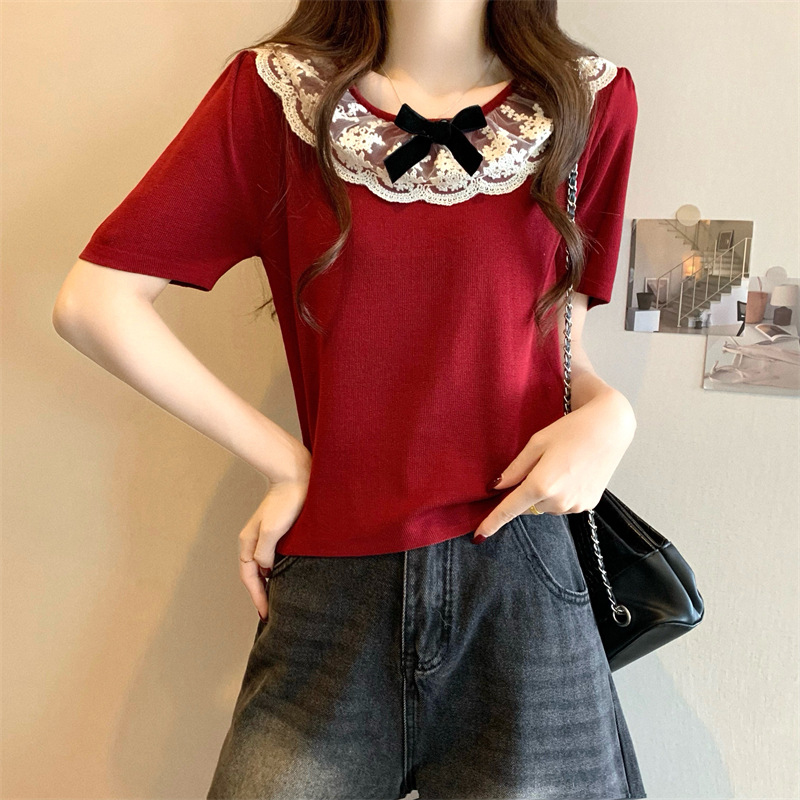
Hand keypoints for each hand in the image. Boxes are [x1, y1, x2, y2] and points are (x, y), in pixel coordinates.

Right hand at [239, 454, 310, 620]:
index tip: (266, 614)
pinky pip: (274, 559)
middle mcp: (254, 541)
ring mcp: (266, 537)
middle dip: (261, 595)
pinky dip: (278, 571)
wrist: (296, 476)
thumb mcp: (273, 530)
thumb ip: (265, 552)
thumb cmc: (286, 501)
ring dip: (269, 584)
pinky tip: (287, 578)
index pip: (249, 577)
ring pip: (264, 568)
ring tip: (278, 602)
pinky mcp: (279, 533)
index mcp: (248, 542)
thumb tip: (265, 570)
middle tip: (270, 614)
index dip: (257, 597)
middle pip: (254, 575)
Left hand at [473, 390, 635, 541]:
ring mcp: (575, 506)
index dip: (492, 523)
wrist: (610, 428)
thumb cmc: (570, 430)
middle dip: (525, 493)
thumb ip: (514, 469)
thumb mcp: (536, 443)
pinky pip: (563, 505)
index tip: (478, 536)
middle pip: (527, 506)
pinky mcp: (588, 505)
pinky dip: (560, 494)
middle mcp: (558, 501)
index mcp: (541, 485)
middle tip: (539, 465)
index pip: (509, 510)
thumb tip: (496, 488)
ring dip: (544, 493)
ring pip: (546, 506)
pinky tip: (572, 473)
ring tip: (560, 465)